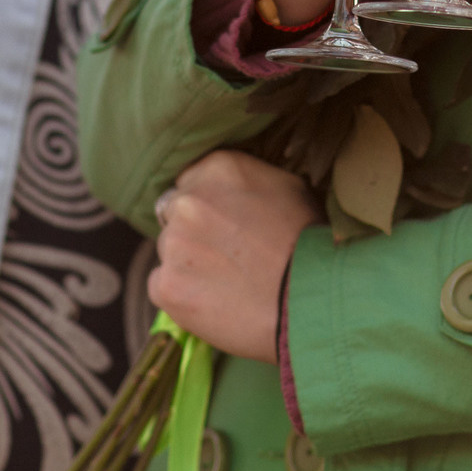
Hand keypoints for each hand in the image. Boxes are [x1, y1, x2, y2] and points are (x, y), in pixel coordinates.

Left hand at [148, 151, 319, 363]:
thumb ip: (248, 179)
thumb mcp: (289, 188)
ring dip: (187, 263)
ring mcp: (173, 243)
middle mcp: (188, 200)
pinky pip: (161, 285)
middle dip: (194, 232)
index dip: (209, 206)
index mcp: (218, 168)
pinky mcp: (166, 285)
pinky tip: (214, 301)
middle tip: (227, 257)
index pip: (191, 181)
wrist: (310, 302)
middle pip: (174, 214)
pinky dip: (181, 294)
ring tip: (227, 283)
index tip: (226, 226)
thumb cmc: (309, 245)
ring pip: (169, 250)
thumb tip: (229, 189)